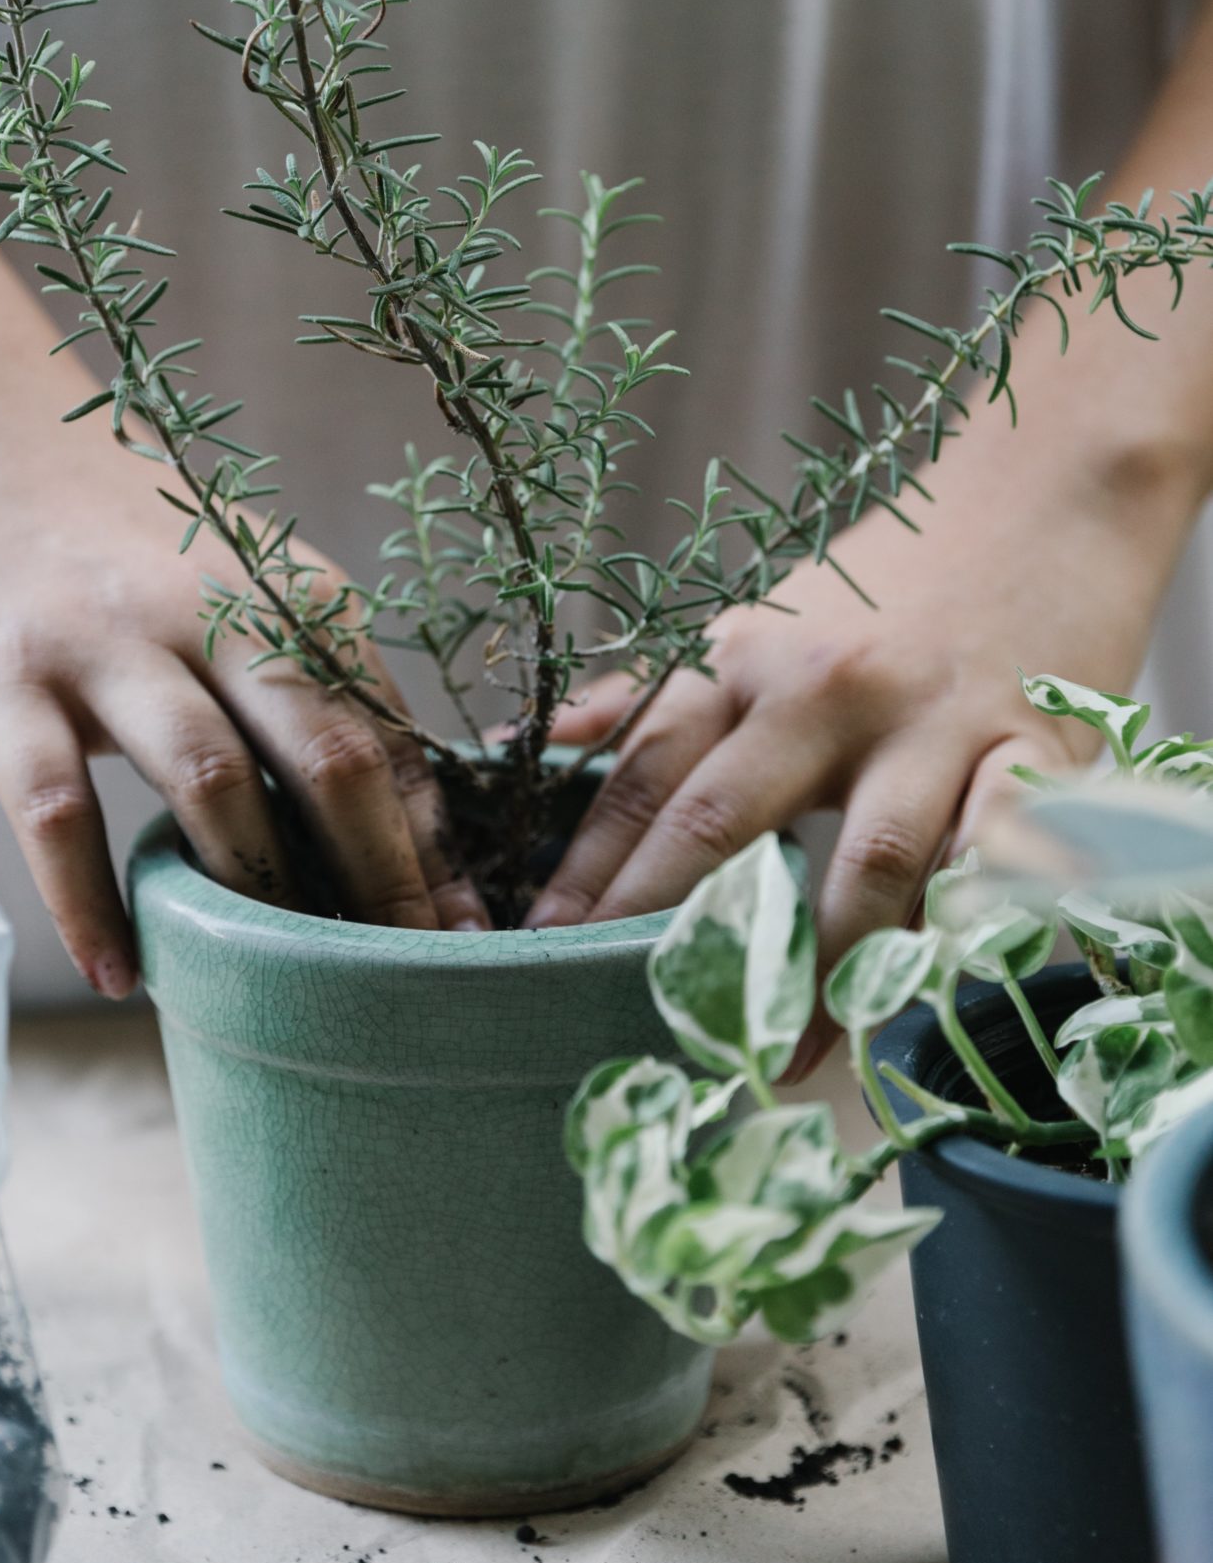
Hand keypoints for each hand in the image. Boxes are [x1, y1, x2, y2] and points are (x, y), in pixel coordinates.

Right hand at [0, 365, 486, 996]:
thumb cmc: (109, 523)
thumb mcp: (230, 576)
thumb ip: (299, 670)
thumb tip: (393, 808)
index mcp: (288, 591)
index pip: (388, 731)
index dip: (436, 843)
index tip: (468, 933)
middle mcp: (213, 609)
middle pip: (331, 757)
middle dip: (382, 882)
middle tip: (407, 981)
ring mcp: (108, 640)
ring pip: (212, 783)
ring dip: (255, 896)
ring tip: (276, 991)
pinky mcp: (6, 673)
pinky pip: (56, 810)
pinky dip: (90, 905)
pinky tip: (119, 975)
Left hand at [524, 401, 1204, 1052]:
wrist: (1042, 506)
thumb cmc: (883, 587)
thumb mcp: (752, 625)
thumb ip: (646, 696)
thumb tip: (521, 747)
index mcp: (746, 660)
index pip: (645, 776)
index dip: (588, 869)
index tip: (539, 948)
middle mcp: (827, 690)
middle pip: (727, 823)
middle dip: (670, 930)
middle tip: (630, 1022)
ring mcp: (932, 725)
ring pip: (862, 868)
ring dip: (817, 975)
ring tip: (778, 1057)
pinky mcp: (1031, 753)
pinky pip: (990, 859)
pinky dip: (959, 929)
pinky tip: (922, 993)